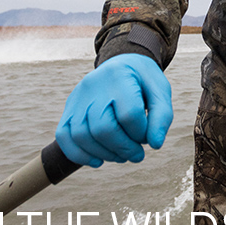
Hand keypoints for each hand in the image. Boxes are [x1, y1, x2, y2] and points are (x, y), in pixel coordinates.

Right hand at [55, 54, 172, 168]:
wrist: (121, 64)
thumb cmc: (142, 81)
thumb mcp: (160, 91)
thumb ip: (161, 117)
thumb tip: (155, 144)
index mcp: (119, 76)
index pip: (129, 114)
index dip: (141, 134)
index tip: (148, 137)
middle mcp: (94, 85)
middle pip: (103, 128)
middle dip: (124, 149)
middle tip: (137, 154)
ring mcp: (78, 97)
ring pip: (81, 135)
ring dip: (104, 154)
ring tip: (120, 156)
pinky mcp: (69, 108)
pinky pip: (64, 136)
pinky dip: (79, 154)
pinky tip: (98, 160)